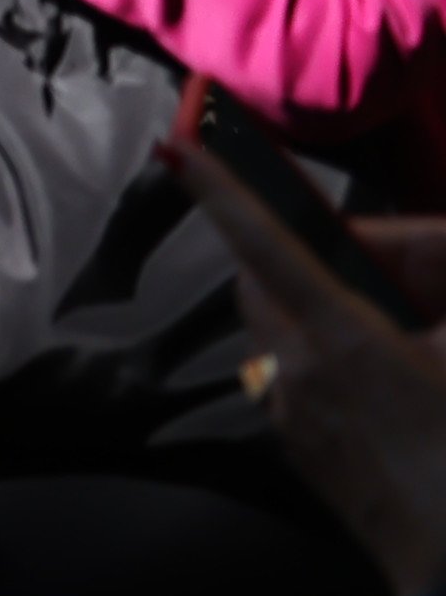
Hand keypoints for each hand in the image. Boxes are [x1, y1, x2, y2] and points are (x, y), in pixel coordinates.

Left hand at [179, 141, 445, 595]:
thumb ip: (429, 301)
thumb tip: (405, 291)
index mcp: (339, 338)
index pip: (264, 242)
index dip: (220, 187)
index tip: (175, 143)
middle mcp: (296, 370)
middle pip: (264, 283)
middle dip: (291, 258)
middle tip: (370, 270)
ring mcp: (293, 416)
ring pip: (279, 333)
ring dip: (313, 313)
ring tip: (396, 338)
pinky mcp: (302, 452)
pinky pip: (296, 381)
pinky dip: (323, 362)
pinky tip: (386, 390)